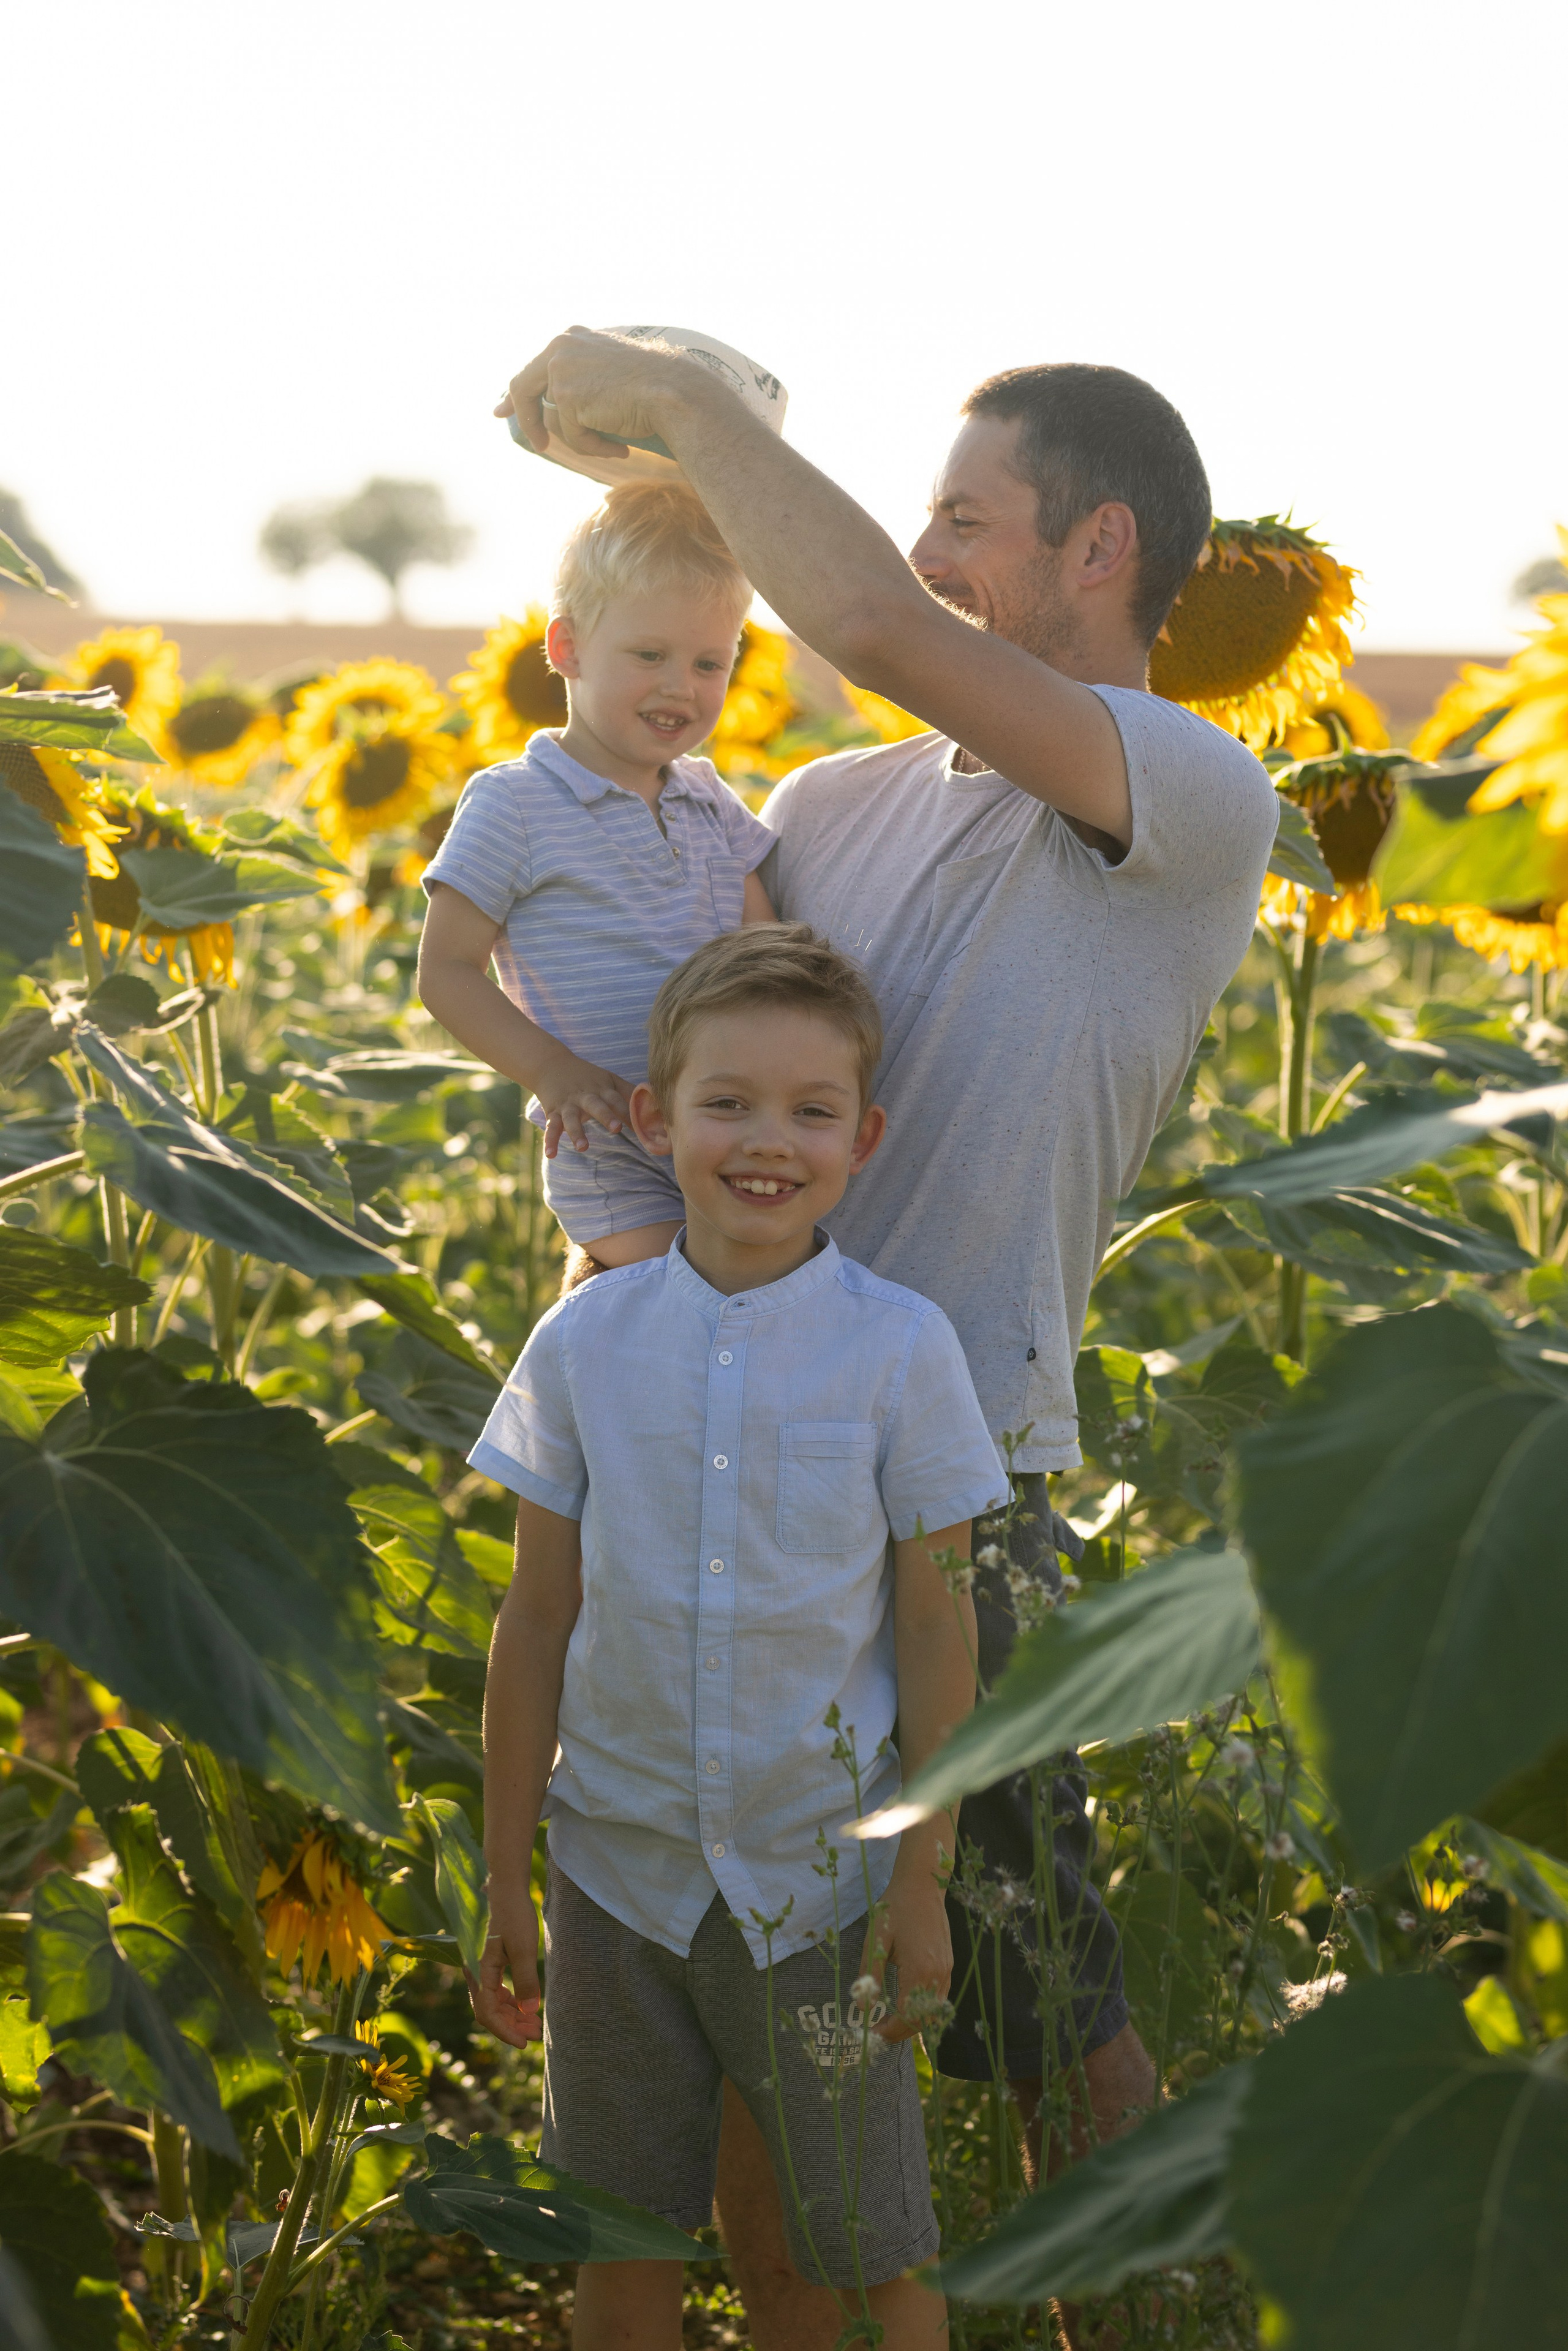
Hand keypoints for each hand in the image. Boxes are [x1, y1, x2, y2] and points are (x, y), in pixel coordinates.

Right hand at [468, 1887, 541, 2046]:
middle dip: (511, 2025)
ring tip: (534, 2024)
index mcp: (481, 1972)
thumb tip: (529, 2012)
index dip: (505, 2031)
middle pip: (490, 2011)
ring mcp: (483, 1968)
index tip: (524, 2043)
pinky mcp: (491, 1963)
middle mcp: (477, 1973)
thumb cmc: (515, 1915)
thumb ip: (526, 1981)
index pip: (488, 2012)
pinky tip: (526, 2006)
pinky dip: (511, 2001)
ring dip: (512, 2015)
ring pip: (494, 2002)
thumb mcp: (524, 1949)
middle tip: (535, 2035)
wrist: (507, 1889)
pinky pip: (497, 1990)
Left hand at [494, 326, 718, 461]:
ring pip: (555, 420)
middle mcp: (559, 348)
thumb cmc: (654, 386)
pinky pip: (571, 436)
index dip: (515, 394)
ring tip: (614, 443)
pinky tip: (619, 446)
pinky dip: (593, 448)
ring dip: (583, 439)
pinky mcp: (566, 396)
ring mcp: (560, 370)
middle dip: (527, 420)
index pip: (533, 367)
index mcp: (571, 339)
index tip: (501, 411)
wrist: (673, 391)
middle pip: (524, 388)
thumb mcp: (611, 376)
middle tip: (540, 447)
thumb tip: (560, 405)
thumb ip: (583, 382)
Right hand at [536, 1048, 633, 1157]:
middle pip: (596, 1105)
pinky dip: (550, 1141)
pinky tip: (551, 1155)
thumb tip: (657, 1103)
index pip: (617, 1100)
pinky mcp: (553, 1113)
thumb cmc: (587, 1076)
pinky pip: (551, 1128)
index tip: (642, 1126)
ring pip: (571, 1119)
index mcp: (602, 1089)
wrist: (552, 1064)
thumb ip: (630, 1092)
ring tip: (583, 1148)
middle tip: (616, 1129)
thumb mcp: (609, 1080)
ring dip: (577, 1133)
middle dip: (606, 1116)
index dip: (629, 1111)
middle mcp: (585, 1096)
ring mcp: (568, 1105)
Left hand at [857, 1869, 952, 2044]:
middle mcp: (937, 1974)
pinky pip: (940, 1998)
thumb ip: (870, 1975)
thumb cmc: (895, 1907)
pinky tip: (908, 2006)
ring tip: (890, 2023)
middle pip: (923, 2021)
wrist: (922, 1883)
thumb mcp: (875, 1939)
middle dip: (900, 2032)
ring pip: (934, 2013)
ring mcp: (946, 1970)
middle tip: (878, 2032)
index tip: (871, 2034)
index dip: (889, 2031)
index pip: (907, 2017)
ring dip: (913, 2023)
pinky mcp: (949, 1964)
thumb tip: (862, 2008)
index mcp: (919, 1969)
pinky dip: (925, 2010)